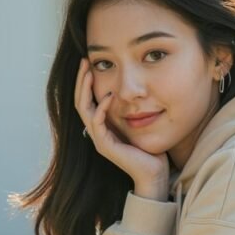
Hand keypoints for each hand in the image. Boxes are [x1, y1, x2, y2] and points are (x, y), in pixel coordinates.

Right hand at [74, 58, 169, 191]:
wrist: (154, 174)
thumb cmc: (150, 150)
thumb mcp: (139, 123)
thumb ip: (132, 109)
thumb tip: (135, 89)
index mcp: (102, 127)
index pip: (87, 101)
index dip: (86, 82)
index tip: (90, 63)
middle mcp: (97, 133)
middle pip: (80, 102)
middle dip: (81, 81)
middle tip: (84, 61)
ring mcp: (99, 140)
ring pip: (83, 110)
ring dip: (85, 90)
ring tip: (89, 72)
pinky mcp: (105, 146)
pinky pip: (97, 123)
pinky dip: (101, 108)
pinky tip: (109, 95)